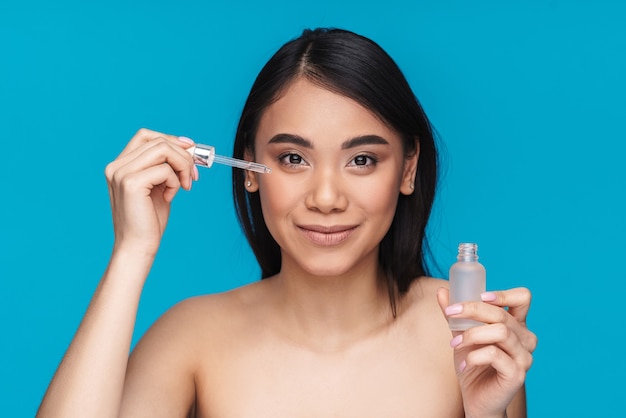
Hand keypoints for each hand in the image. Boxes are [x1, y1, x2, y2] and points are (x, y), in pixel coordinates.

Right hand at [104, 128, 197, 256]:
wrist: (137, 246)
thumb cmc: (149, 221)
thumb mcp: (159, 186)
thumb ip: (166, 166)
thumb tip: (188, 147)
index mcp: (120, 165)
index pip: (145, 136)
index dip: (171, 138)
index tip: (190, 148)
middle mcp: (116, 166)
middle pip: (158, 141)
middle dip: (183, 155)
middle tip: (193, 175)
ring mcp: (121, 173)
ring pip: (163, 149)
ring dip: (182, 165)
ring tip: (185, 185)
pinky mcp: (131, 183)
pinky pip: (165, 170)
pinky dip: (175, 182)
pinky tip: (170, 198)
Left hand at [437, 287, 536, 417]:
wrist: (475, 398)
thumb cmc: (473, 364)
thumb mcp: (462, 334)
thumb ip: (456, 315)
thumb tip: (442, 291)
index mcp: (516, 325)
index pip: (522, 298)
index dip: (504, 294)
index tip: (480, 295)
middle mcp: (525, 338)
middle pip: (502, 314)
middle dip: (472, 309)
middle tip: (450, 313)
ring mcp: (524, 356)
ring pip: (500, 331)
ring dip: (471, 334)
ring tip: (454, 343)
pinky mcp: (517, 373)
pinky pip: (494, 354)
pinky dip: (474, 355)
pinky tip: (464, 363)